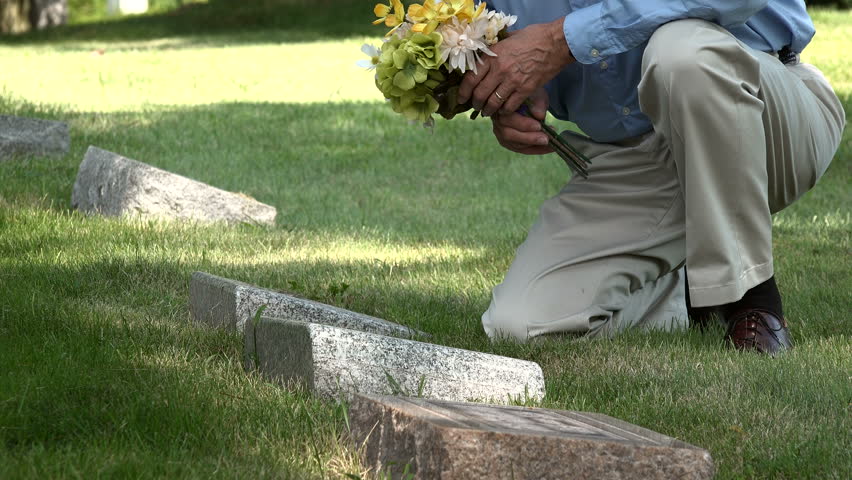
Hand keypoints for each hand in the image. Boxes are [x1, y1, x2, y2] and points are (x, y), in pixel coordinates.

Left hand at [457, 17, 573, 116]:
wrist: (555, 42)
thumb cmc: (533, 37)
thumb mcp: (508, 39)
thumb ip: (495, 49)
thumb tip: (485, 56)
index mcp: (492, 56)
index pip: (470, 79)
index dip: (463, 92)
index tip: (462, 98)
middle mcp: (499, 70)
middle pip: (479, 94)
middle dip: (475, 104)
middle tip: (476, 107)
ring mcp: (512, 81)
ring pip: (493, 103)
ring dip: (488, 110)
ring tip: (488, 112)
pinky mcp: (526, 90)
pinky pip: (510, 106)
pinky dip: (505, 111)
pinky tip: (504, 111)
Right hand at [491, 87, 552, 154]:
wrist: (529, 99)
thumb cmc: (531, 95)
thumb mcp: (536, 94)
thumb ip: (537, 103)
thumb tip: (540, 115)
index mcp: (500, 105)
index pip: (507, 118)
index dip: (523, 124)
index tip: (539, 125)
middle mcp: (496, 120)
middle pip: (508, 135)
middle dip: (528, 138)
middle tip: (546, 139)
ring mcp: (500, 132)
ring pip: (514, 144)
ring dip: (533, 145)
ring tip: (550, 143)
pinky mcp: (507, 142)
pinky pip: (520, 149)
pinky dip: (535, 149)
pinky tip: (548, 148)